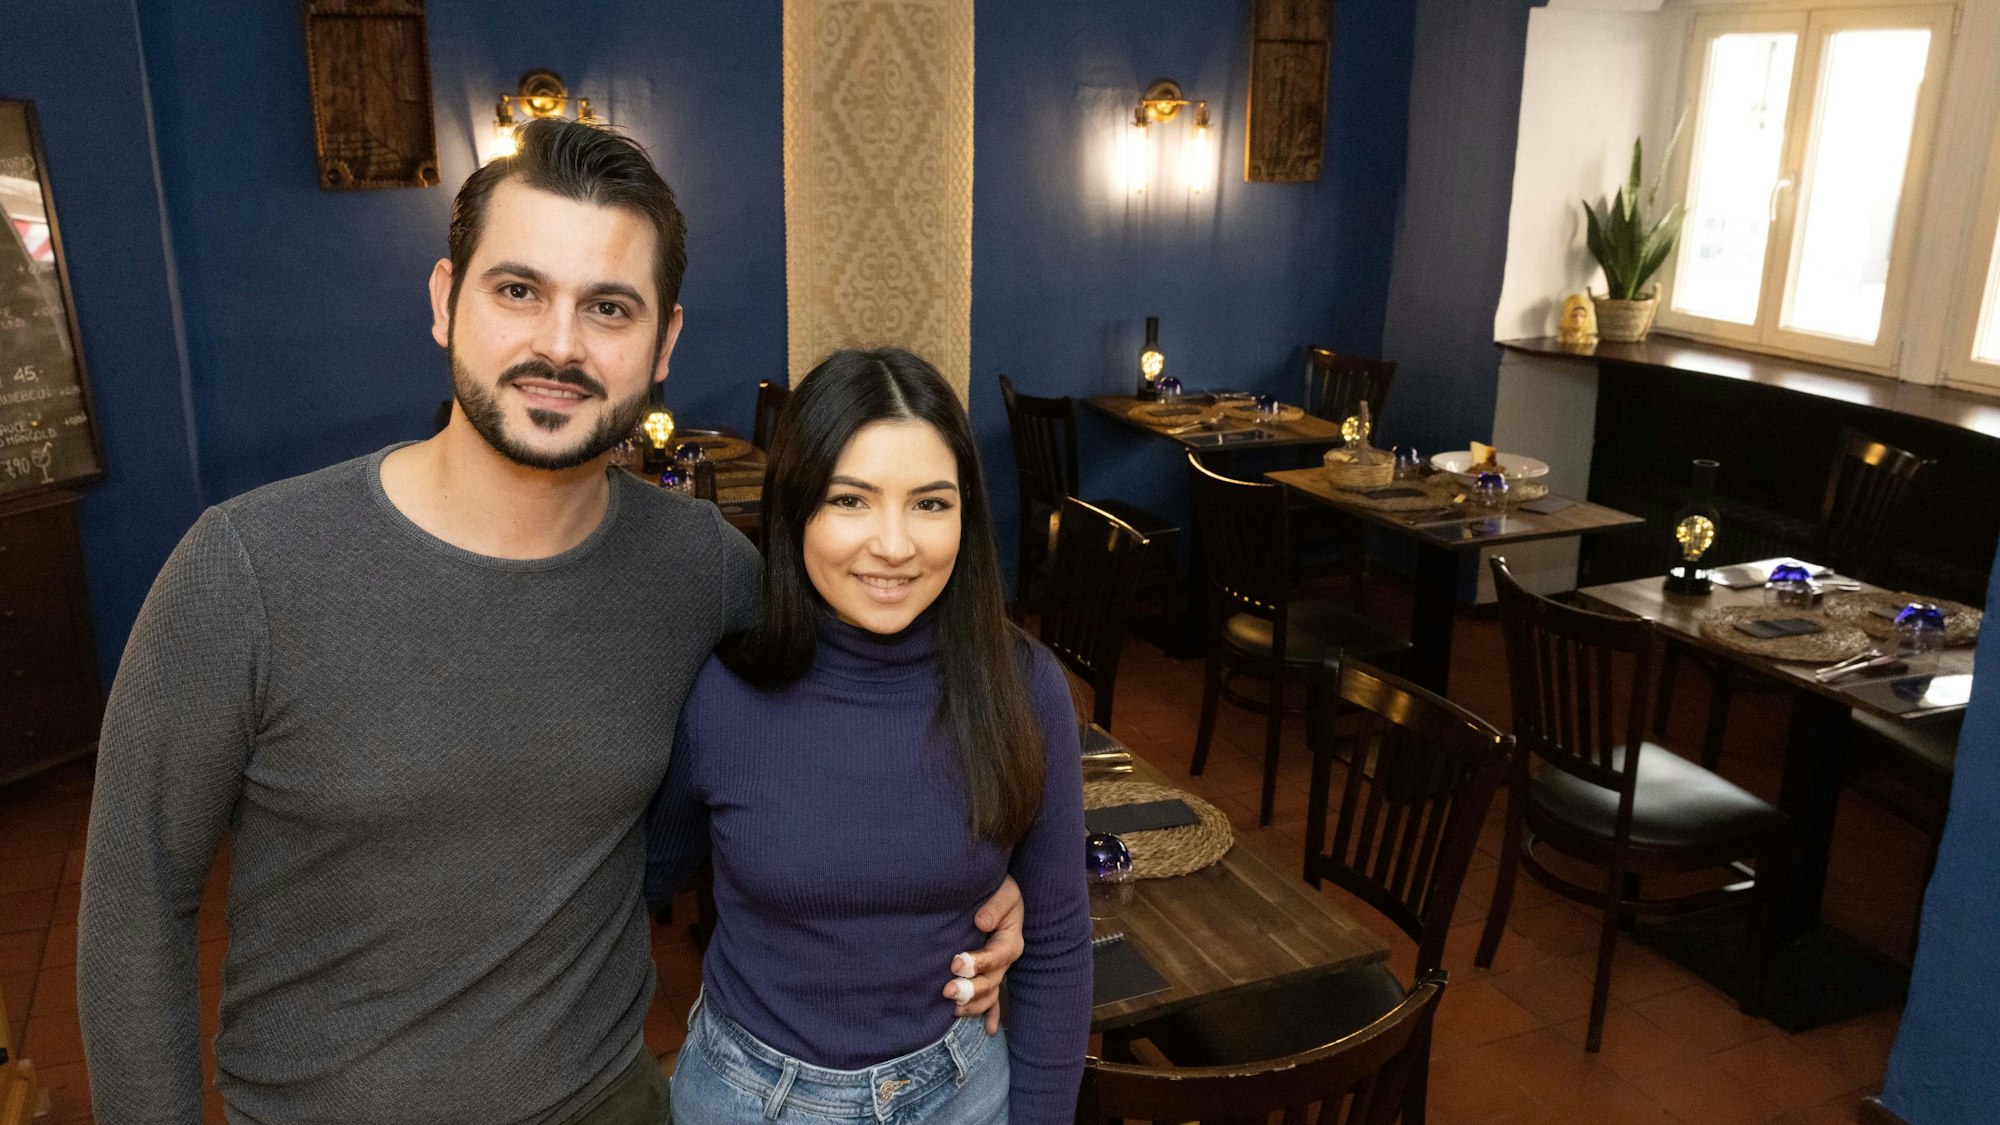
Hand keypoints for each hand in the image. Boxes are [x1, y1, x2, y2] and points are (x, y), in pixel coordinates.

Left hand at [943, 874, 1024, 1033]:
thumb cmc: (1000, 889)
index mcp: (1010, 939)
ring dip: (974, 1004)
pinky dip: (991, 1015)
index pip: (997, 955)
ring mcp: (999, 970)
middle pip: (992, 981)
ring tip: (954, 1010)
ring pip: (990, 994)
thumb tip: (981, 923)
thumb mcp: (1005, 891)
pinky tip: (989, 1031)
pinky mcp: (991, 974)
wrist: (998, 891)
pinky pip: (994, 1000)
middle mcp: (1006, 959)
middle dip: (970, 989)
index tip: (956, 964)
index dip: (978, 962)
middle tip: (948, 991)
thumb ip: (995, 905)